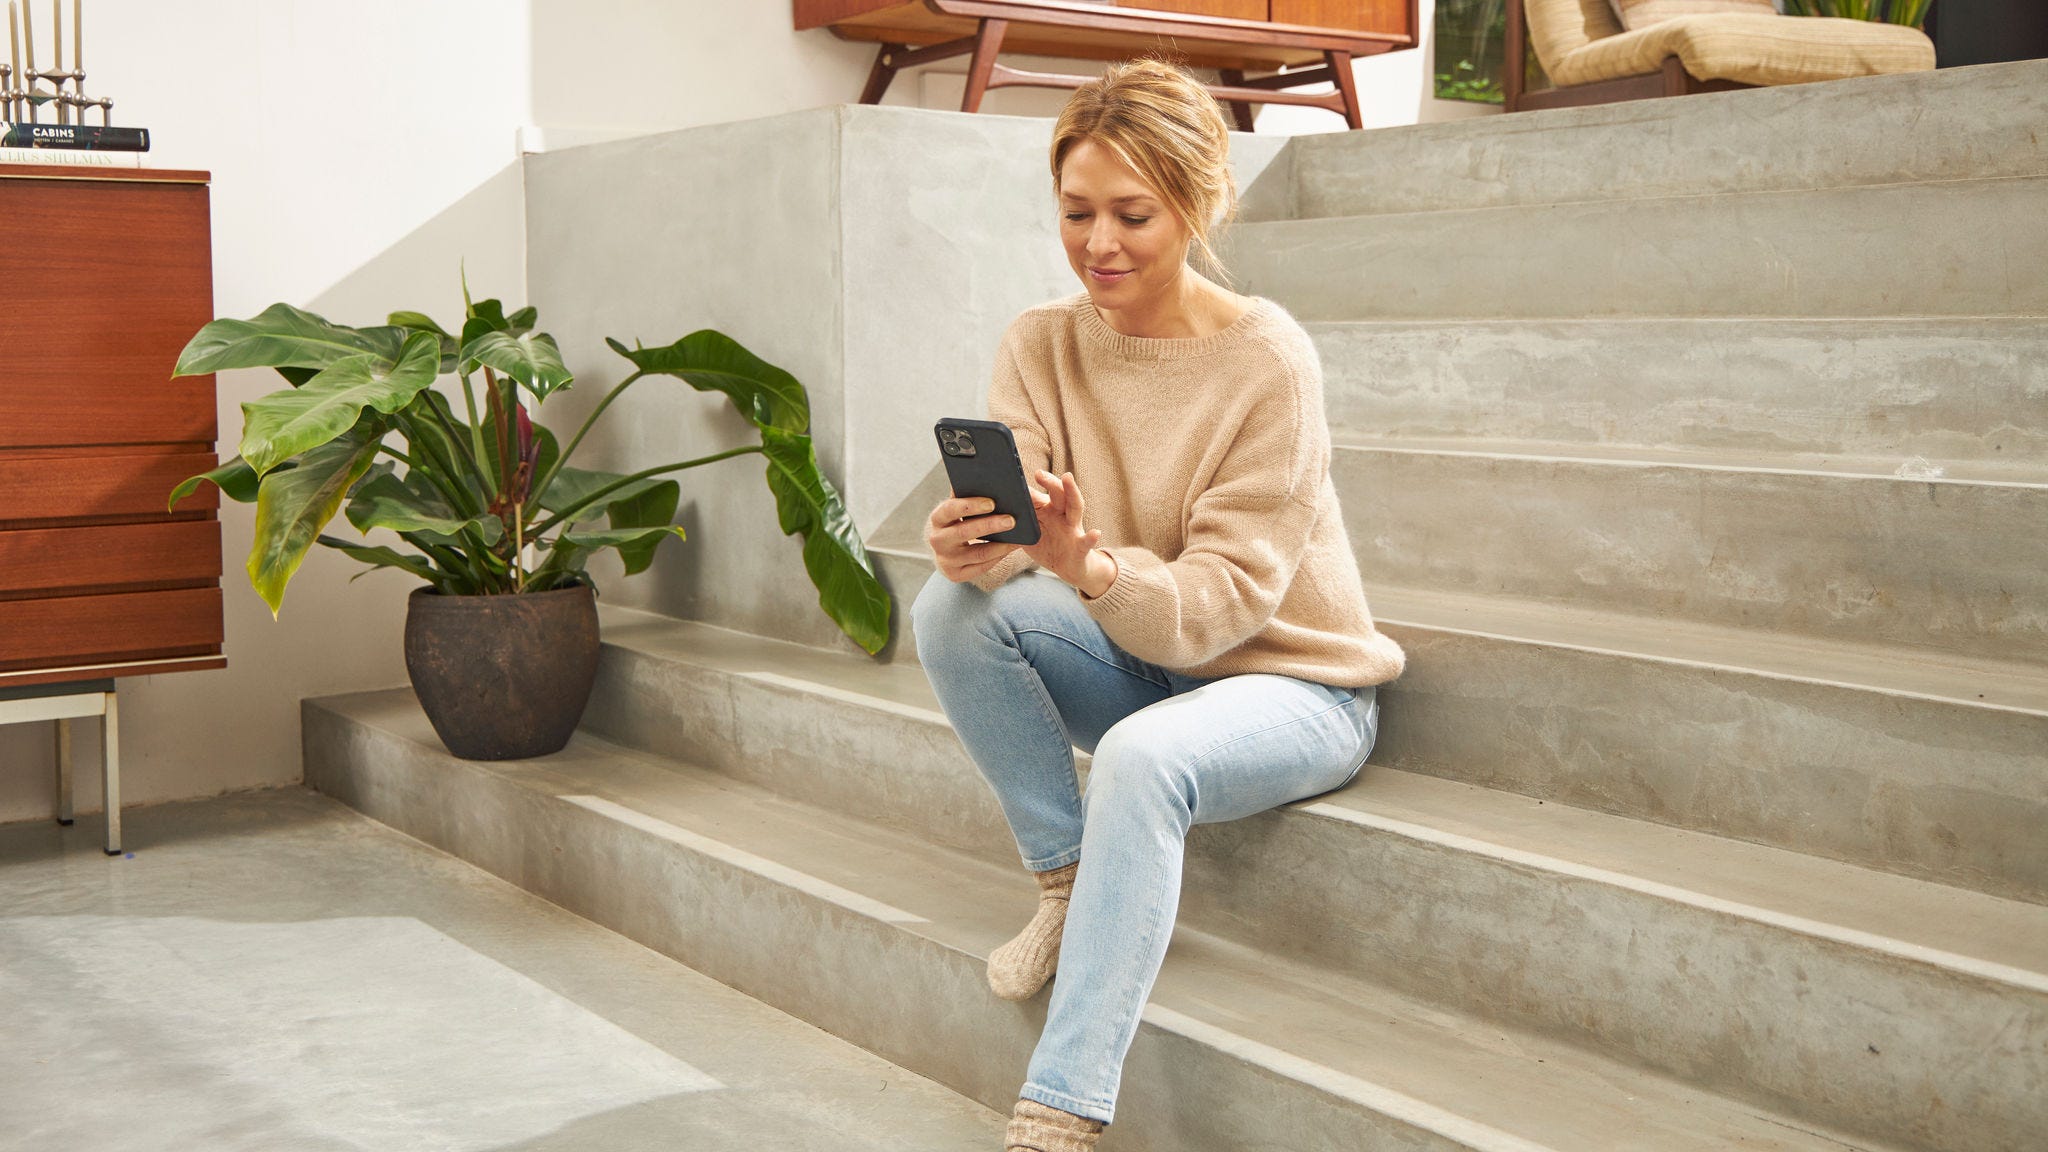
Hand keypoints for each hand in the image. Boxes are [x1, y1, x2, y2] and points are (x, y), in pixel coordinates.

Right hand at [926, 494, 1022, 582]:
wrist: (948, 550)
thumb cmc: (958, 522)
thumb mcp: (958, 508)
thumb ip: (966, 494)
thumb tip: (984, 476)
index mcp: (938, 519)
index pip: (950, 509)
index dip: (970, 505)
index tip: (991, 502)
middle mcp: (938, 540)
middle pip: (964, 532)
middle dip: (990, 525)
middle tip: (1011, 520)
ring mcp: (946, 560)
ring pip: (977, 553)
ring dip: (1000, 545)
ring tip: (1018, 537)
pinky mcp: (955, 575)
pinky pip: (981, 567)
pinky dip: (998, 558)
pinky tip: (1010, 549)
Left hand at [1021, 470, 1111, 594]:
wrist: (1070, 568)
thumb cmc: (1048, 545)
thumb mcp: (1030, 532)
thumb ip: (1018, 521)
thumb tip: (995, 510)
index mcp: (1048, 510)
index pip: (1038, 493)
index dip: (1028, 486)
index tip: (1014, 475)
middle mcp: (1061, 515)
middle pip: (1058, 493)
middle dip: (1049, 481)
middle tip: (1038, 473)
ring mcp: (1073, 529)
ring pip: (1075, 507)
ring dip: (1072, 491)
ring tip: (1067, 477)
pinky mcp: (1081, 547)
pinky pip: (1086, 542)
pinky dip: (1091, 538)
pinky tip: (1096, 533)